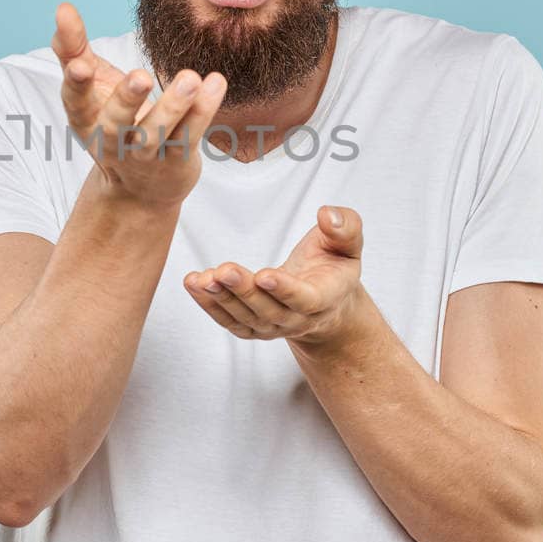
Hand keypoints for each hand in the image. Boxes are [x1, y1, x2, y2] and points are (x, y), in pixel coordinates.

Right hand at [52, 1, 225, 209]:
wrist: (139, 190)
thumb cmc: (112, 122)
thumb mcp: (92, 87)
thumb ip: (74, 49)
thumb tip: (62, 8)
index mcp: (86, 121)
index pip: (76, 103)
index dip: (76, 85)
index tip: (79, 65)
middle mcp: (113, 141)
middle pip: (116, 124)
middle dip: (127, 100)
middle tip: (141, 76)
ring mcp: (146, 155)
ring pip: (157, 133)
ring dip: (173, 106)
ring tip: (190, 78)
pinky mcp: (176, 162)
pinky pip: (190, 135)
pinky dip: (203, 111)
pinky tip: (215, 83)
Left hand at [182, 204, 367, 346]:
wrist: (325, 301)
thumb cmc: (333, 265)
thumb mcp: (348, 244)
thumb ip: (345, 228)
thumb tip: (327, 214)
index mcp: (324, 298)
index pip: (305, 299)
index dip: (285, 290)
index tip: (265, 275)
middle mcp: (297, 319)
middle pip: (269, 311)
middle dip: (245, 292)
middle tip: (225, 271)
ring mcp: (273, 327)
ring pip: (245, 318)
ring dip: (221, 299)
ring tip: (202, 278)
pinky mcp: (252, 327)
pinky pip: (229, 321)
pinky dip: (209, 305)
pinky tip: (193, 285)